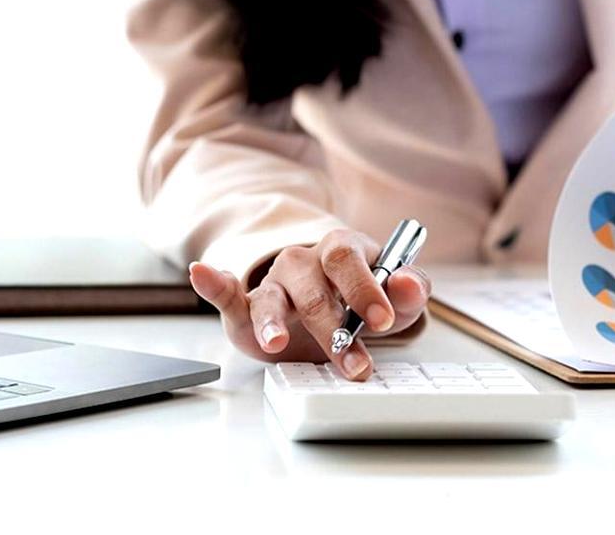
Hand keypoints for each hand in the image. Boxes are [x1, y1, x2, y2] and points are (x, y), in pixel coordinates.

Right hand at [188, 229, 430, 379]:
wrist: (335, 311)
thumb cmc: (365, 300)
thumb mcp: (396, 299)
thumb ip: (409, 290)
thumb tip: (410, 283)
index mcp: (342, 250)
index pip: (347, 260)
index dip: (363, 289)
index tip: (382, 321)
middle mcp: (304, 262)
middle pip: (314, 290)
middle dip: (335, 330)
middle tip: (356, 364)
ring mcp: (275, 284)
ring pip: (272, 300)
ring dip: (275, 323)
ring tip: (278, 343)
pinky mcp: (247, 309)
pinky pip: (228, 294)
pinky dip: (215, 284)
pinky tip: (203, 273)